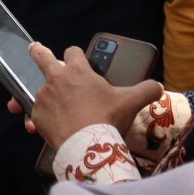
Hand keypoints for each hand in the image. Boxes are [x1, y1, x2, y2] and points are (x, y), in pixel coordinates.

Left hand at [8, 43, 163, 148]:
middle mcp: (56, 78)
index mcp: (78, 70)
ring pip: (41, 91)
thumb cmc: (108, 118)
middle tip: (35, 49)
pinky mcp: (36, 114)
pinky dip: (41, 118)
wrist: (88, 145)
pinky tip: (51, 127)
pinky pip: (36, 114)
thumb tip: (158, 86)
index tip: (76, 58)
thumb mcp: (131, 102)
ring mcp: (43, 96)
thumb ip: (147, 90)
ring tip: (57, 110)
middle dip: (38, 52)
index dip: (75, 55)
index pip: (72, 51)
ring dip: (47, 97)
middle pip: (41, 57)